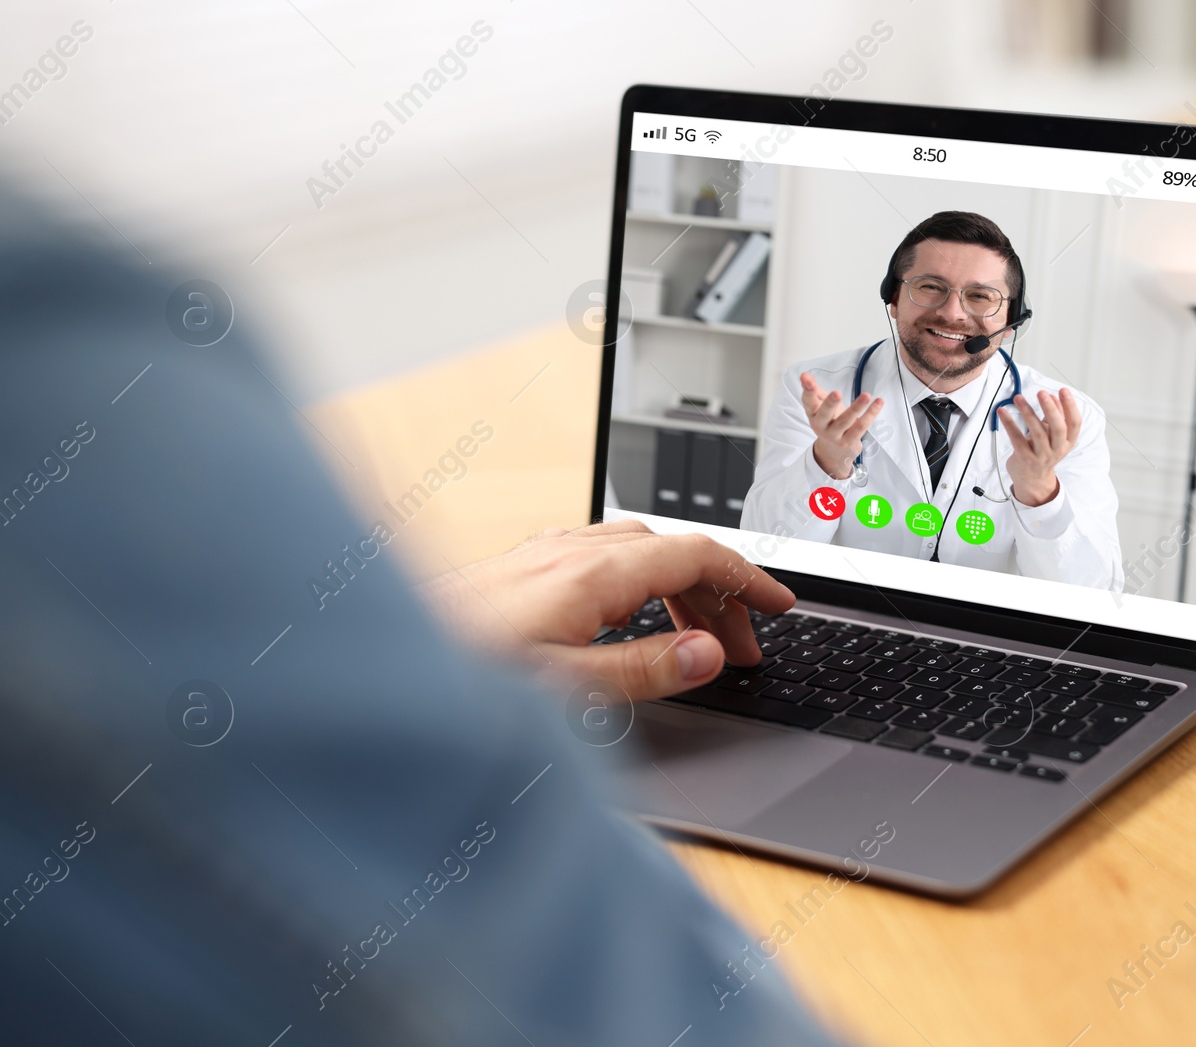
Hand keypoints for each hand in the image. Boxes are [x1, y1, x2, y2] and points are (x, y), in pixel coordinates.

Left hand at [420, 521, 794, 700]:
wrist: (370, 659)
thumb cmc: (453, 677)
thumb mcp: (561, 690)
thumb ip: (642, 671)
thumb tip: (710, 653)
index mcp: (590, 574)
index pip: (695, 556)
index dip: (748, 579)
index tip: (781, 607)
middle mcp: (567, 552)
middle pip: (671, 551)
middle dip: (720, 592)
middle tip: (745, 646)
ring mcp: (540, 554)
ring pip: (636, 550)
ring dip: (680, 585)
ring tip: (699, 638)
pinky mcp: (518, 569)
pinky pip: (602, 556)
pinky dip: (641, 580)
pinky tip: (630, 614)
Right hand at [800, 371, 883, 479]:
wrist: (834, 451)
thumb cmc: (829, 422)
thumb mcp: (820, 406)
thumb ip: (815, 390)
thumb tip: (805, 375)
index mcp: (813, 414)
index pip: (808, 401)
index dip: (807, 390)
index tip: (805, 377)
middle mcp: (821, 426)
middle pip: (825, 414)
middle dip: (830, 403)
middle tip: (836, 393)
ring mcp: (835, 435)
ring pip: (846, 420)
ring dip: (857, 407)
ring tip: (866, 395)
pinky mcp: (849, 441)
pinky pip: (861, 426)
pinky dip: (871, 414)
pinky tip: (878, 402)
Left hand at [998, 388, 1081, 506]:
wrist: (1033, 480)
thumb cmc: (1043, 452)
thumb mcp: (1054, 436)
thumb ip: (1054, 417)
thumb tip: (1053, 396)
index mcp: (1067, 442)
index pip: (1075, 423)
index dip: (1070, 406)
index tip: (1063, 391)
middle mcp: (1057, 450)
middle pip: (1058, 428)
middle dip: (1051, 409)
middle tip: (1042, 393)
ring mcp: (1041, 456)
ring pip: (1037, 433)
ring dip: (1028, 412)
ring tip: (1018, 398)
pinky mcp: (1024, 458)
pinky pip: (1017, 439)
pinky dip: (1009, 424)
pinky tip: (1002, 412)